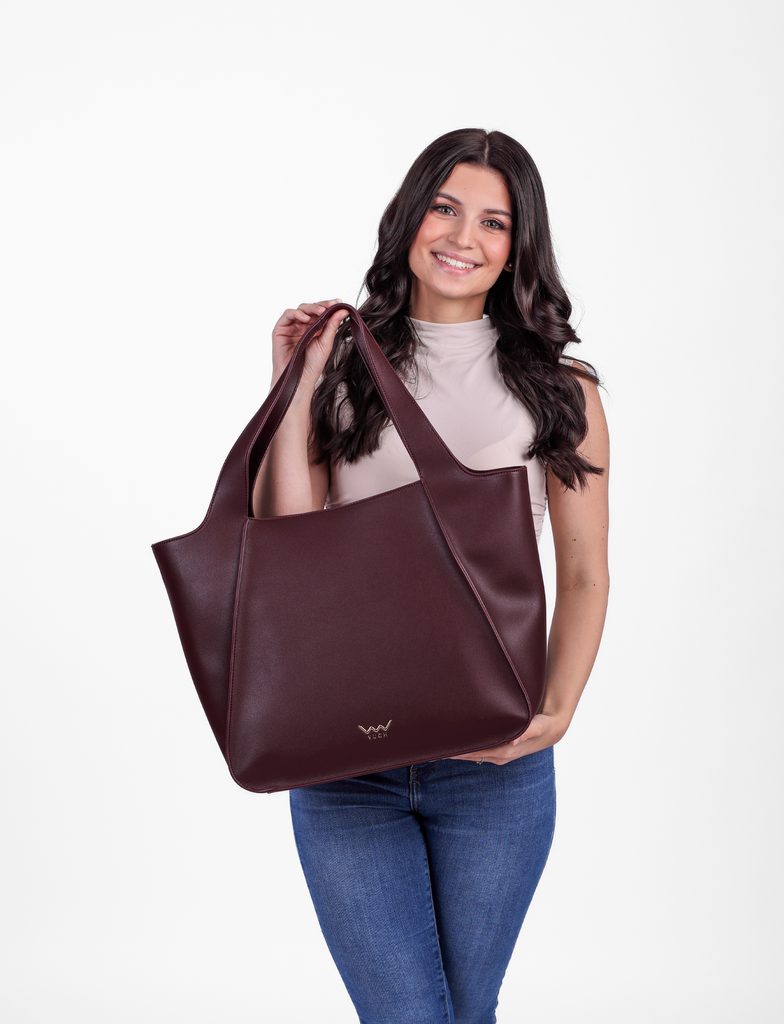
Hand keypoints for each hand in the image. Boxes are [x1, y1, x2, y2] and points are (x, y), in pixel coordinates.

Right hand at [271, 299, 347, 385]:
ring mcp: (292, 327)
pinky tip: (305, 318)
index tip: (338, 302)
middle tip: (330, 305)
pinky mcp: (281, 329)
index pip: (321, 312)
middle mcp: (303, 326)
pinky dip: (296, 313)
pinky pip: (288, 315)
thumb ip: (333, 325)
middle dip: (321, 305)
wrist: (300, 378)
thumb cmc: (313, 364)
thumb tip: (343, 309)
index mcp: (315, 328)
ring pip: (300, 309)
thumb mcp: (326, 342)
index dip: (328, 305)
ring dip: (311, 308)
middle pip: (311, 308)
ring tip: (320, 312)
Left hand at [445, 712, 567, 763]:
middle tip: (434, 745)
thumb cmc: (543, 726)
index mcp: (505, 752)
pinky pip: (478, 749)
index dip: (459, 752)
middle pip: (470, 755)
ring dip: (459, 749)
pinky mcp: (498, 748)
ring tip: (440, 743)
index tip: (443, 749)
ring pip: (473, 753)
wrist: (551, 728)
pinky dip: (467, 746)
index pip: (476, 753)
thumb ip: (527, 732)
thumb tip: (514, 741)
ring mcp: (498, 753)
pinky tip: (457, 740)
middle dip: (453, 752)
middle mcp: (499, 755)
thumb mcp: (537, 727)